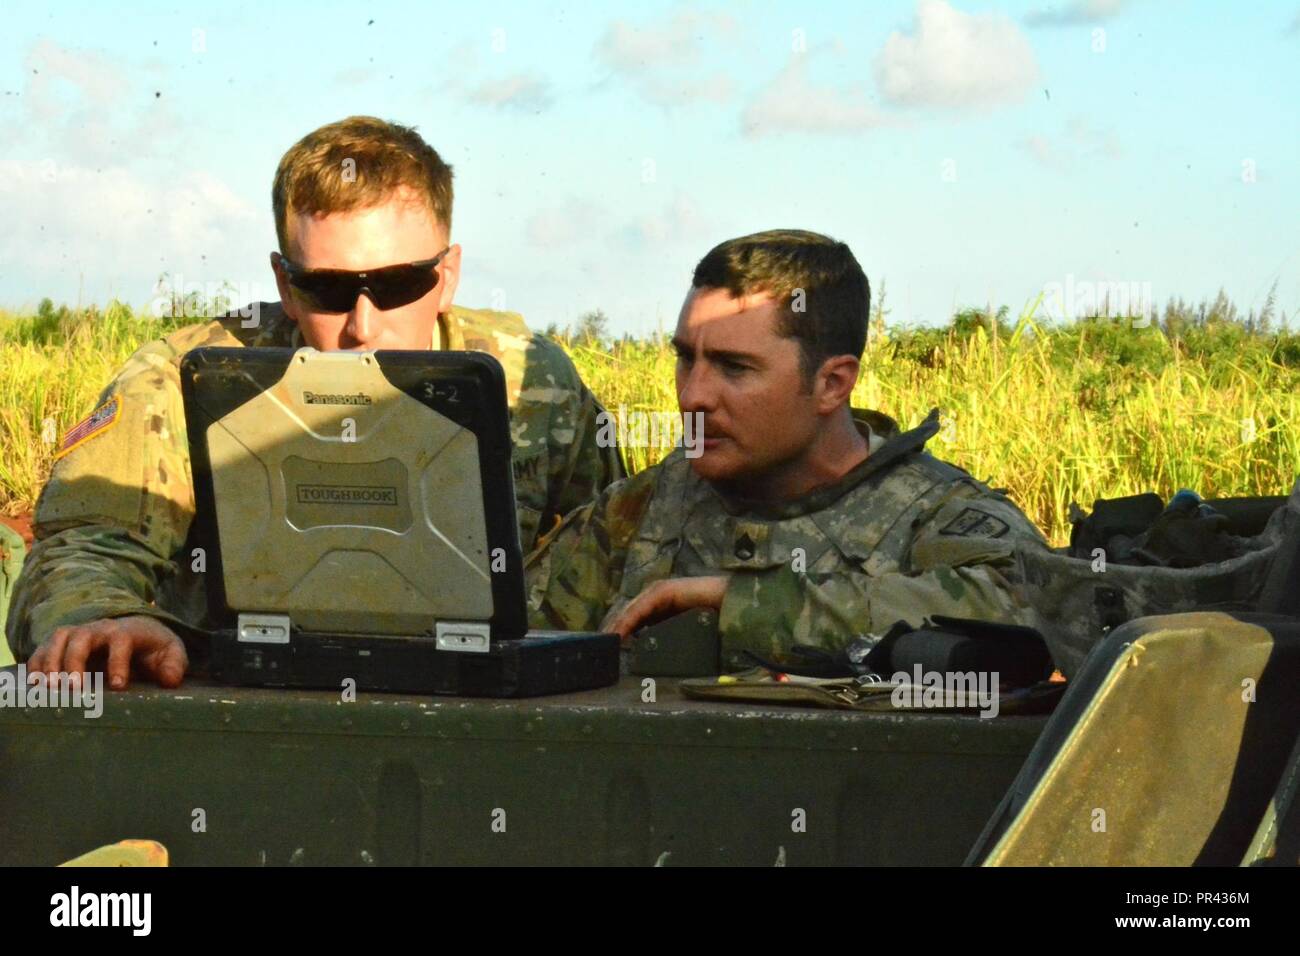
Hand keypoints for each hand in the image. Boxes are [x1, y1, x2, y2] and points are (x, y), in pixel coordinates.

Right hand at [27, 615, 188, 689]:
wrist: (137, 632)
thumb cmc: (153, 647)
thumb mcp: (171, 652)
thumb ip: (174, 664)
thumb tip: (169, 680)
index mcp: (127, 631)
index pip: (120, 640)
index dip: (118, 661)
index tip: (117, 685)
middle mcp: (99, 629)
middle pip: (82, 638)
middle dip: (75, 662)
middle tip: (73, 690)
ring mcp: (78, 634)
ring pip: (58, 640)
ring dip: (51, 663)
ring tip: (49, 689)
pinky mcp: (62, 644)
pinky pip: (42, 649)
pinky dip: (35, 665)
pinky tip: (33, 685)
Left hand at [601, 576, 728, 642]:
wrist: (730, 603)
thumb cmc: (710, 619)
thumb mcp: (680, 631)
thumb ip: (665, 637)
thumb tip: (648, 654)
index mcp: (657, 604)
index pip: (630, 618)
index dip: (617, 631)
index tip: (604, 648)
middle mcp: (654, 595)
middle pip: (625, 613)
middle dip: (611, 630)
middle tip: (598, 649)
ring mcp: (658, 591)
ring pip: (629, 611)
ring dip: (616, 628)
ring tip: (605, 644)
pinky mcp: (663, 591)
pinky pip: (640, 609)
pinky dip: (628, 623)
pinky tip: (619, 635)